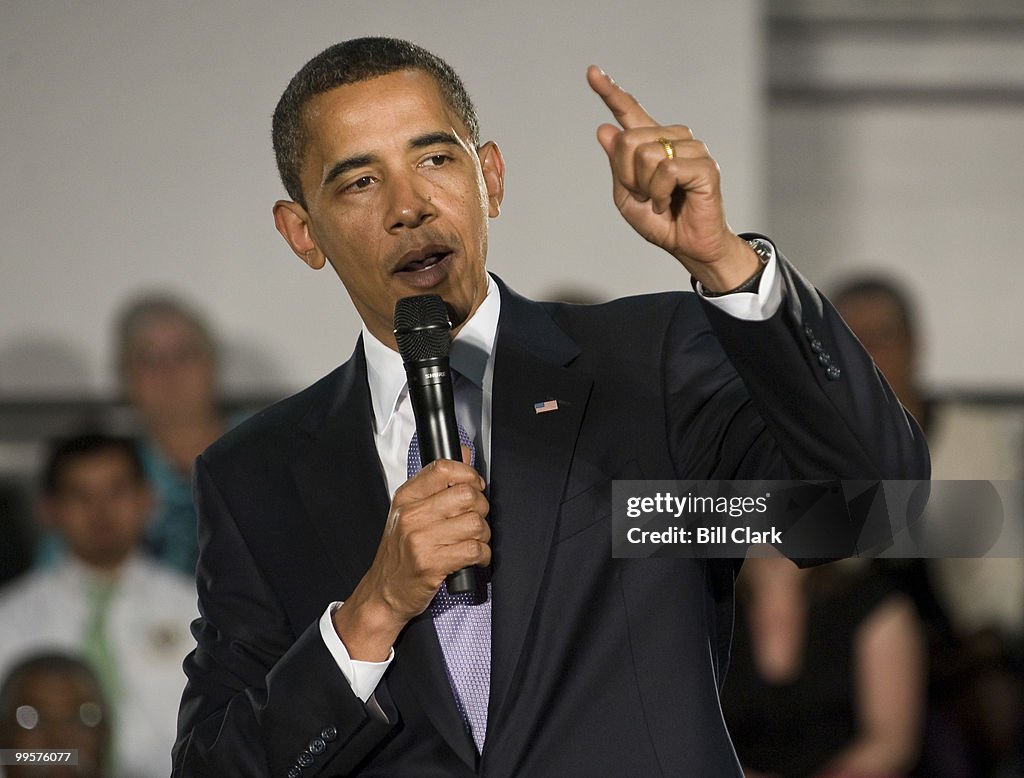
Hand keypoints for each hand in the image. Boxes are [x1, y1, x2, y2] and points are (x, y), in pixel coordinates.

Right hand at [333, 452, 489, 660]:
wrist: (384, 592)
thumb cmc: (400, 553)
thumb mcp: (410, 512)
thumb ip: (437, 483)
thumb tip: (464, 453)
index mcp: (406, 497)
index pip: (443, 469)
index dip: (469, 475)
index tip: (476, 486)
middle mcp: (411, 515)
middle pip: (467, 496)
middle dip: (482, 508)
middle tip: (475, 519)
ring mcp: (420, 540)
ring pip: (475, 524)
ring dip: (484, 535)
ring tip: (474, 541)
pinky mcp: (432, 564)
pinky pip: (474, 550)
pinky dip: (483, 556)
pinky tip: (474, 558)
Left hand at [587, 65, 759, 292]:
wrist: (687, 245)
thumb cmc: (660, 221)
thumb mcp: (626, 195)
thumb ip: (617, 164)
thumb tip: (605, 129)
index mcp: (652, 143)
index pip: (630, 111)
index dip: (610, 92)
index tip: (592, 73)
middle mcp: (673, 139)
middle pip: (629, 139)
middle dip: (627, 175)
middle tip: (643, 196)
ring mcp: (692, 149)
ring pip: (647, 153)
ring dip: (645, 186)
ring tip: (659, 200)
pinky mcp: (704, 166)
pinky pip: (666, 168)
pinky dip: (659, 193)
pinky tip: (668, 204)